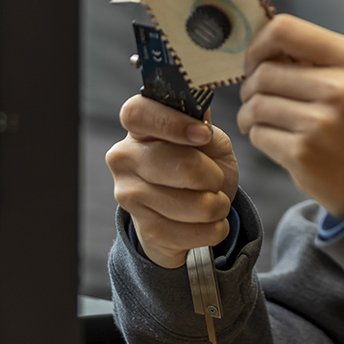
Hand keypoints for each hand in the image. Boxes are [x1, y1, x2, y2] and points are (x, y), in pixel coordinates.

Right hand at [106, 96, 238, 268]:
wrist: (190, 216)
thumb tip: (201, 110)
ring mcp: (131, 196)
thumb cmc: (199, 168)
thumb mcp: (208, 141)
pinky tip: (204, 222)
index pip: (139, 114)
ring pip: (198, 204)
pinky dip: (215, 229)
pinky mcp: (146, 230)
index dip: (173, 123)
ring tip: (212, 202)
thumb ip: (204, 124)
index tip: (203, 135)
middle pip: (185, 166)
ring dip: (218, 205)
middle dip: (215, 177)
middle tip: (215, 179)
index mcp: (138, 128)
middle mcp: (125, 159)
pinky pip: (200, 233)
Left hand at [237, 15, 343, 219]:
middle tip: (258, 97)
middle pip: (263, 72)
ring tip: (261, 120)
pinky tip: (275, 139)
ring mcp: (320, 123)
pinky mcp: (303, 154)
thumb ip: (317, 58)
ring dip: (250, 113)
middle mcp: (339, 87)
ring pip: (255, 104)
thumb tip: (264, 46)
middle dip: (251, 85)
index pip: (284, 29)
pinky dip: (258, 135)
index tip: (256, 61)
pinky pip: (258, 134)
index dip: (258, 44)